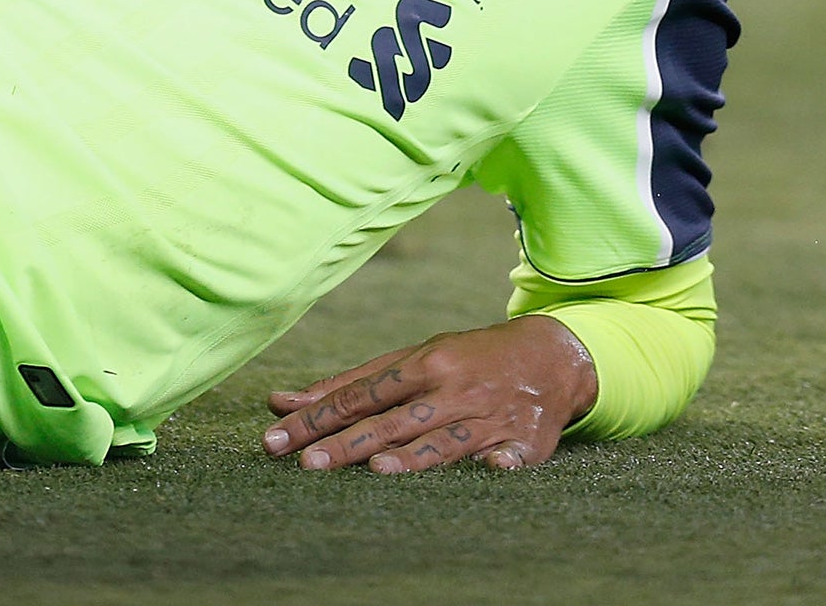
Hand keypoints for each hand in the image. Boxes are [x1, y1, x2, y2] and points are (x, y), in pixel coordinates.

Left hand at [260, 315, 598, 473]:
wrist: (549, 356)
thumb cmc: (463, 360)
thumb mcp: (410, 360)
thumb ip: (349, 385)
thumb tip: (281, 402)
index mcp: (421, 366)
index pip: (358, 396)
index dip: (315, 417)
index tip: (276, 438)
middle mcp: (451, 390)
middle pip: (391, 421)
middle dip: (347, 444)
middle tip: (305, 463)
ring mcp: (489, 416)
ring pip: (445, 441)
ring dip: (414, 456)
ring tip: (378, 470)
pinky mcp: (527, 441)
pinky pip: (513, 455)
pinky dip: (503, 462)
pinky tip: (493, 469)